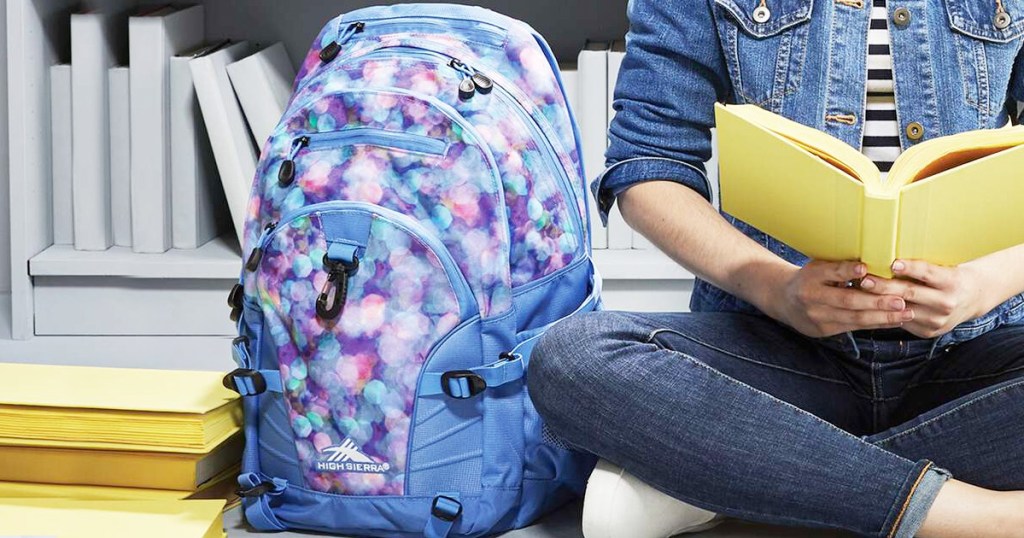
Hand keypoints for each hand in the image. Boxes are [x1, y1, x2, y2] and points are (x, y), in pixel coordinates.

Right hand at [766, 260, 913, 337]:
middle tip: (901, 300)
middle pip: (847, 300)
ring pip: (854, 318)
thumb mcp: (818, 266)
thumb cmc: (810, 278)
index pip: (832, 273)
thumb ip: (839, 267)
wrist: (783, 300)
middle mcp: (811, 297)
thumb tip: (874, 262)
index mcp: (811, 276)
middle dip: (877, 301)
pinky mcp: (823, 330)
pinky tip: (893, 321)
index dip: (848, 271)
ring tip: (906, 313)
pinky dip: (876, 324)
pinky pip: (854, 327)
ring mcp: (817, 316)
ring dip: (883, 317)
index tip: (866, 268)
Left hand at [858, 259, 986, 338]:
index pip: (928, 273)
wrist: (973, 299)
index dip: (910, 268)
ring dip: (880, 303)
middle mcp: (946, 302)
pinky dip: (886, 315)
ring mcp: (938, 320)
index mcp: (952, 281)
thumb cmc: (950, 277)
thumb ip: (921, 268)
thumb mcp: (943, 268)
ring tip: (861, 294)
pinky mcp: (929, 332)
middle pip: (910, 293)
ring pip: (903, 310)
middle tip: (865, 280)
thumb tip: (888, 259)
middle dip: (885, 286)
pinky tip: (870, 309)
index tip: (892, 264)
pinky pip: (903, 323)